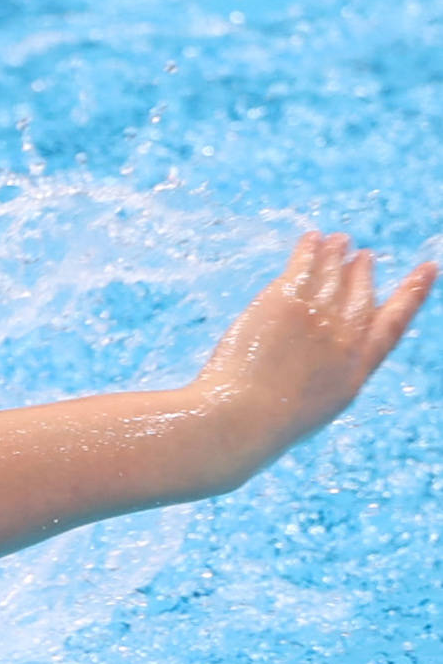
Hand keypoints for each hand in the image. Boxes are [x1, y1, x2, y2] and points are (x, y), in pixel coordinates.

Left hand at [191, 230, 432, 466]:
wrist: (240, 419)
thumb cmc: (265, 425)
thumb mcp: (315, 407)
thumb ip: (329, 374)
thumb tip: (325, 356)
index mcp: (357, 369)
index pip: (394, 323)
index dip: (413, 293)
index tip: (427, 269)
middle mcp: (345, 337)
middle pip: (361, 293)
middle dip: (363, 271)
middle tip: (362, 255)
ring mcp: (318, 315)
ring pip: (333, 273)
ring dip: (337, 252)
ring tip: (338, 239)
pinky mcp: (287, 301)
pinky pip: (305, 264)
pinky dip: (310, 249)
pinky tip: (311, 238)